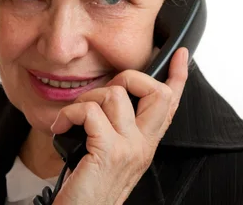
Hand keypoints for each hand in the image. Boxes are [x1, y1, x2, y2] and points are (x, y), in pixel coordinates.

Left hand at [50, 47, 188, 204]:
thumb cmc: (88, 188)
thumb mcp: (110, 155)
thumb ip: (117, 128)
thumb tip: (108, 96)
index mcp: (145, 143)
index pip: (171, 104)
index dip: (178, 75)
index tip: (180, 53)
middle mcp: (144, 145)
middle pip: (158, 92)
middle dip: (130, 78)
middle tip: (106, 94)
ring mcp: (130, 149)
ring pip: (116, 94)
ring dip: (87, 98)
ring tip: (74, 118)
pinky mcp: (109, 152)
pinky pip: (90, 111)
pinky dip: (69, 113)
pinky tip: (62, 126)